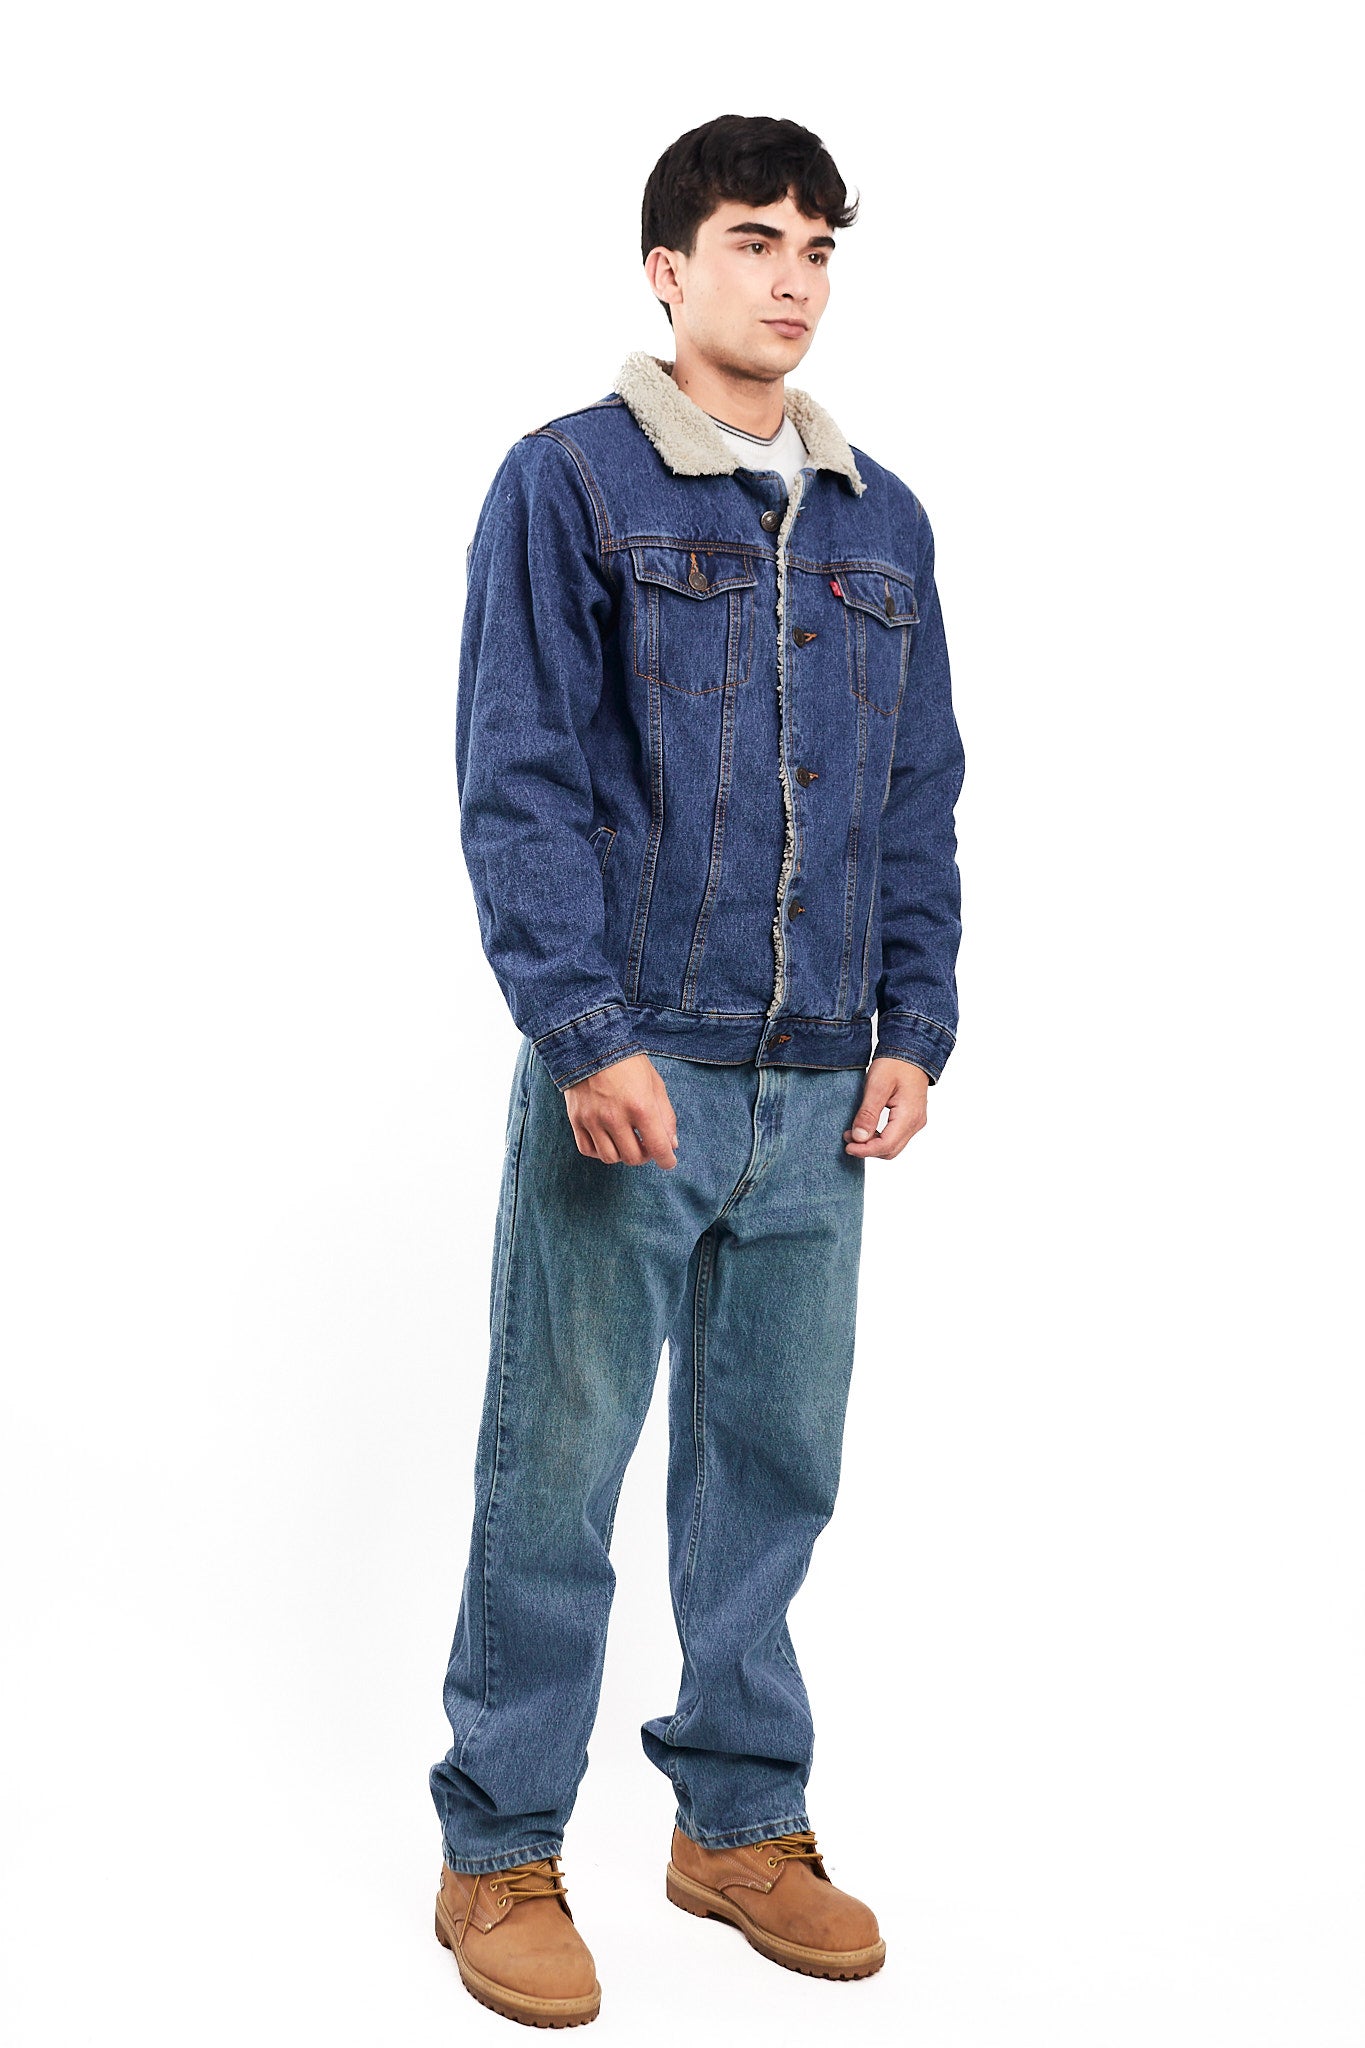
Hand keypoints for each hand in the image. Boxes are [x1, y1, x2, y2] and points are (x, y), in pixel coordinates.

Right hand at [564, 1052, 678, 1166]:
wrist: (590, 1044)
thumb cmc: (628, 1062)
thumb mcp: (655, 1084)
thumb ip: (665, 1116)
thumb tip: (672, 1144)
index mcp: (640, 1106)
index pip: (658, 1147)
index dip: (667, 1160)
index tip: (669, 1161)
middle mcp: (615, 1116)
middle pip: (633, 1157)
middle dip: (645, 1156)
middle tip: (646, 1144)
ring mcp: (593, 1119)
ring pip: (610, 1158)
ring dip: (622, 1154)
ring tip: (626, 1141)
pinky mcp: (576, 1119)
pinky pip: (587, 1150)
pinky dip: (600, 1151)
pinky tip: (607, 1139)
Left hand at [843, 1056, 929, 1159]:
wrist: (910, 1051)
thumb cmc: (895, 1064)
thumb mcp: (876, 1086)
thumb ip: (868, 1114)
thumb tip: (859, 1138)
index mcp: (908, 1116)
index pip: (886, 1145)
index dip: (864, 1150)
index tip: (847, 1147)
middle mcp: (916, 1123)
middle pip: (890, 1150)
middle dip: (867, 1150)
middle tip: (847, 1139)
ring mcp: (916, 1121)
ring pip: (893, 1146)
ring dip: (873, 1145)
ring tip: (854, 1134)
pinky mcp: (912, 1118)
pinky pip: (896, 1137)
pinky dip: (880, 1139)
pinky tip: (866, 1129)